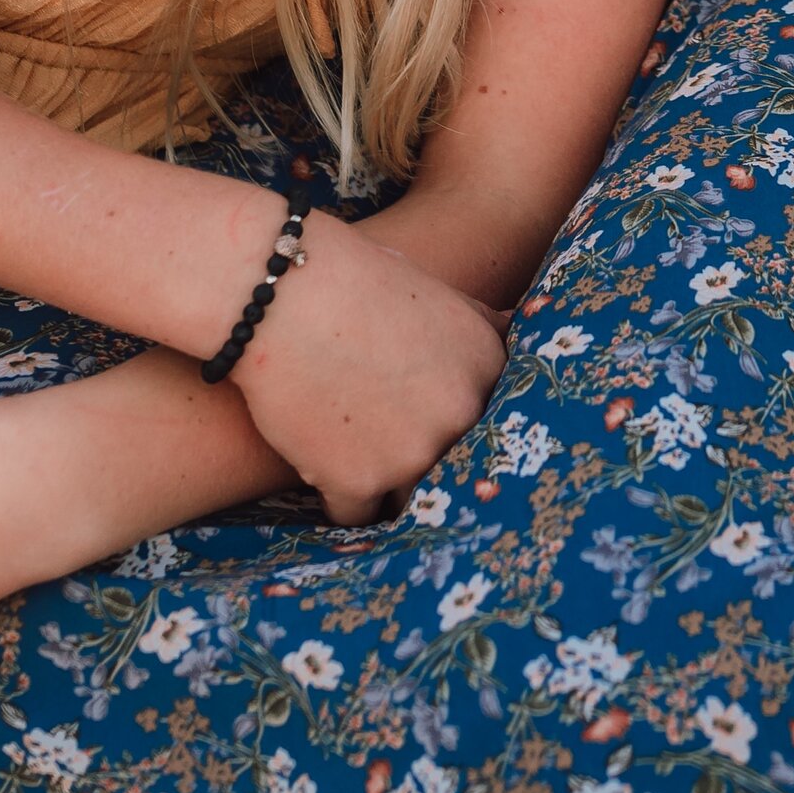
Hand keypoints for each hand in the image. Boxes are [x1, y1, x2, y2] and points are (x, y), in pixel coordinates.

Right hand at [228, 209, 502, 523]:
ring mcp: (413, 453)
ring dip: (387, 485)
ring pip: (412, 499)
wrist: (280, 292)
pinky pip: (355, 512)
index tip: (436, 424)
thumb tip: (513, 330)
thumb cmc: (353, 280)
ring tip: (358, 459)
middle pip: (457, 466)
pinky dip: (337, 493)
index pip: (493, 420)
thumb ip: (480, 328)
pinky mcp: (358, 482)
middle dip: (427, 460)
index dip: (462, 426)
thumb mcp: (438, 293)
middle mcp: (462, 413)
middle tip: (390, 444)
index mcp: (487, 364)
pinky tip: (320, 465)